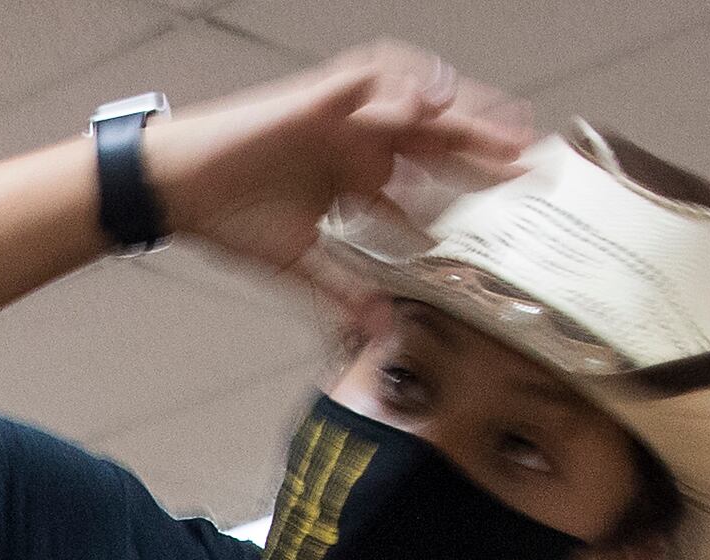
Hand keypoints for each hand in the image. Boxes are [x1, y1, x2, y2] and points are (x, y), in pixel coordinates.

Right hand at [155, 41, 535, 281]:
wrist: (178, 188)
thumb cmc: (229, 219)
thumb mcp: (298, 262)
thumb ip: (343, 290)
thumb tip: (378, 331)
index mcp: (361, 180)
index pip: (432, 183)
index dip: (474, 193)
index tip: (515, 211)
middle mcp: (362, 143)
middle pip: (441, 138)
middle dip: (486, 149)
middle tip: (531, 164)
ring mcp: (346, 116)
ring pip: (420, 102)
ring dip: (461, 112)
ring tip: (500, 129)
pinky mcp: (322, 95)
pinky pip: (374, 78)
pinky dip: (405, 85)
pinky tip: (432, 105)